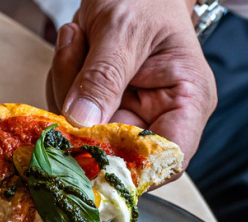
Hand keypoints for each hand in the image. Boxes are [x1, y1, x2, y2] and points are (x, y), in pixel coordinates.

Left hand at [45, 0, 216, 167]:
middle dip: (81, 111)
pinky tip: (75, 46)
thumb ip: (103, 76)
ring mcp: (124, 115)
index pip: (167, 158)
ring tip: (79, 39)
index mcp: (187, 101)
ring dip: (66, 87)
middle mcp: (157, 116)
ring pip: (81, 133)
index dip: (131, 166)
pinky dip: (60, 81)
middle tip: (75, 53)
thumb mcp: (124, 28)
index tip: (91, 143)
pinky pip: (67, 114)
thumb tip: (82, 121)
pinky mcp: (98, 109)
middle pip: (112, 149)